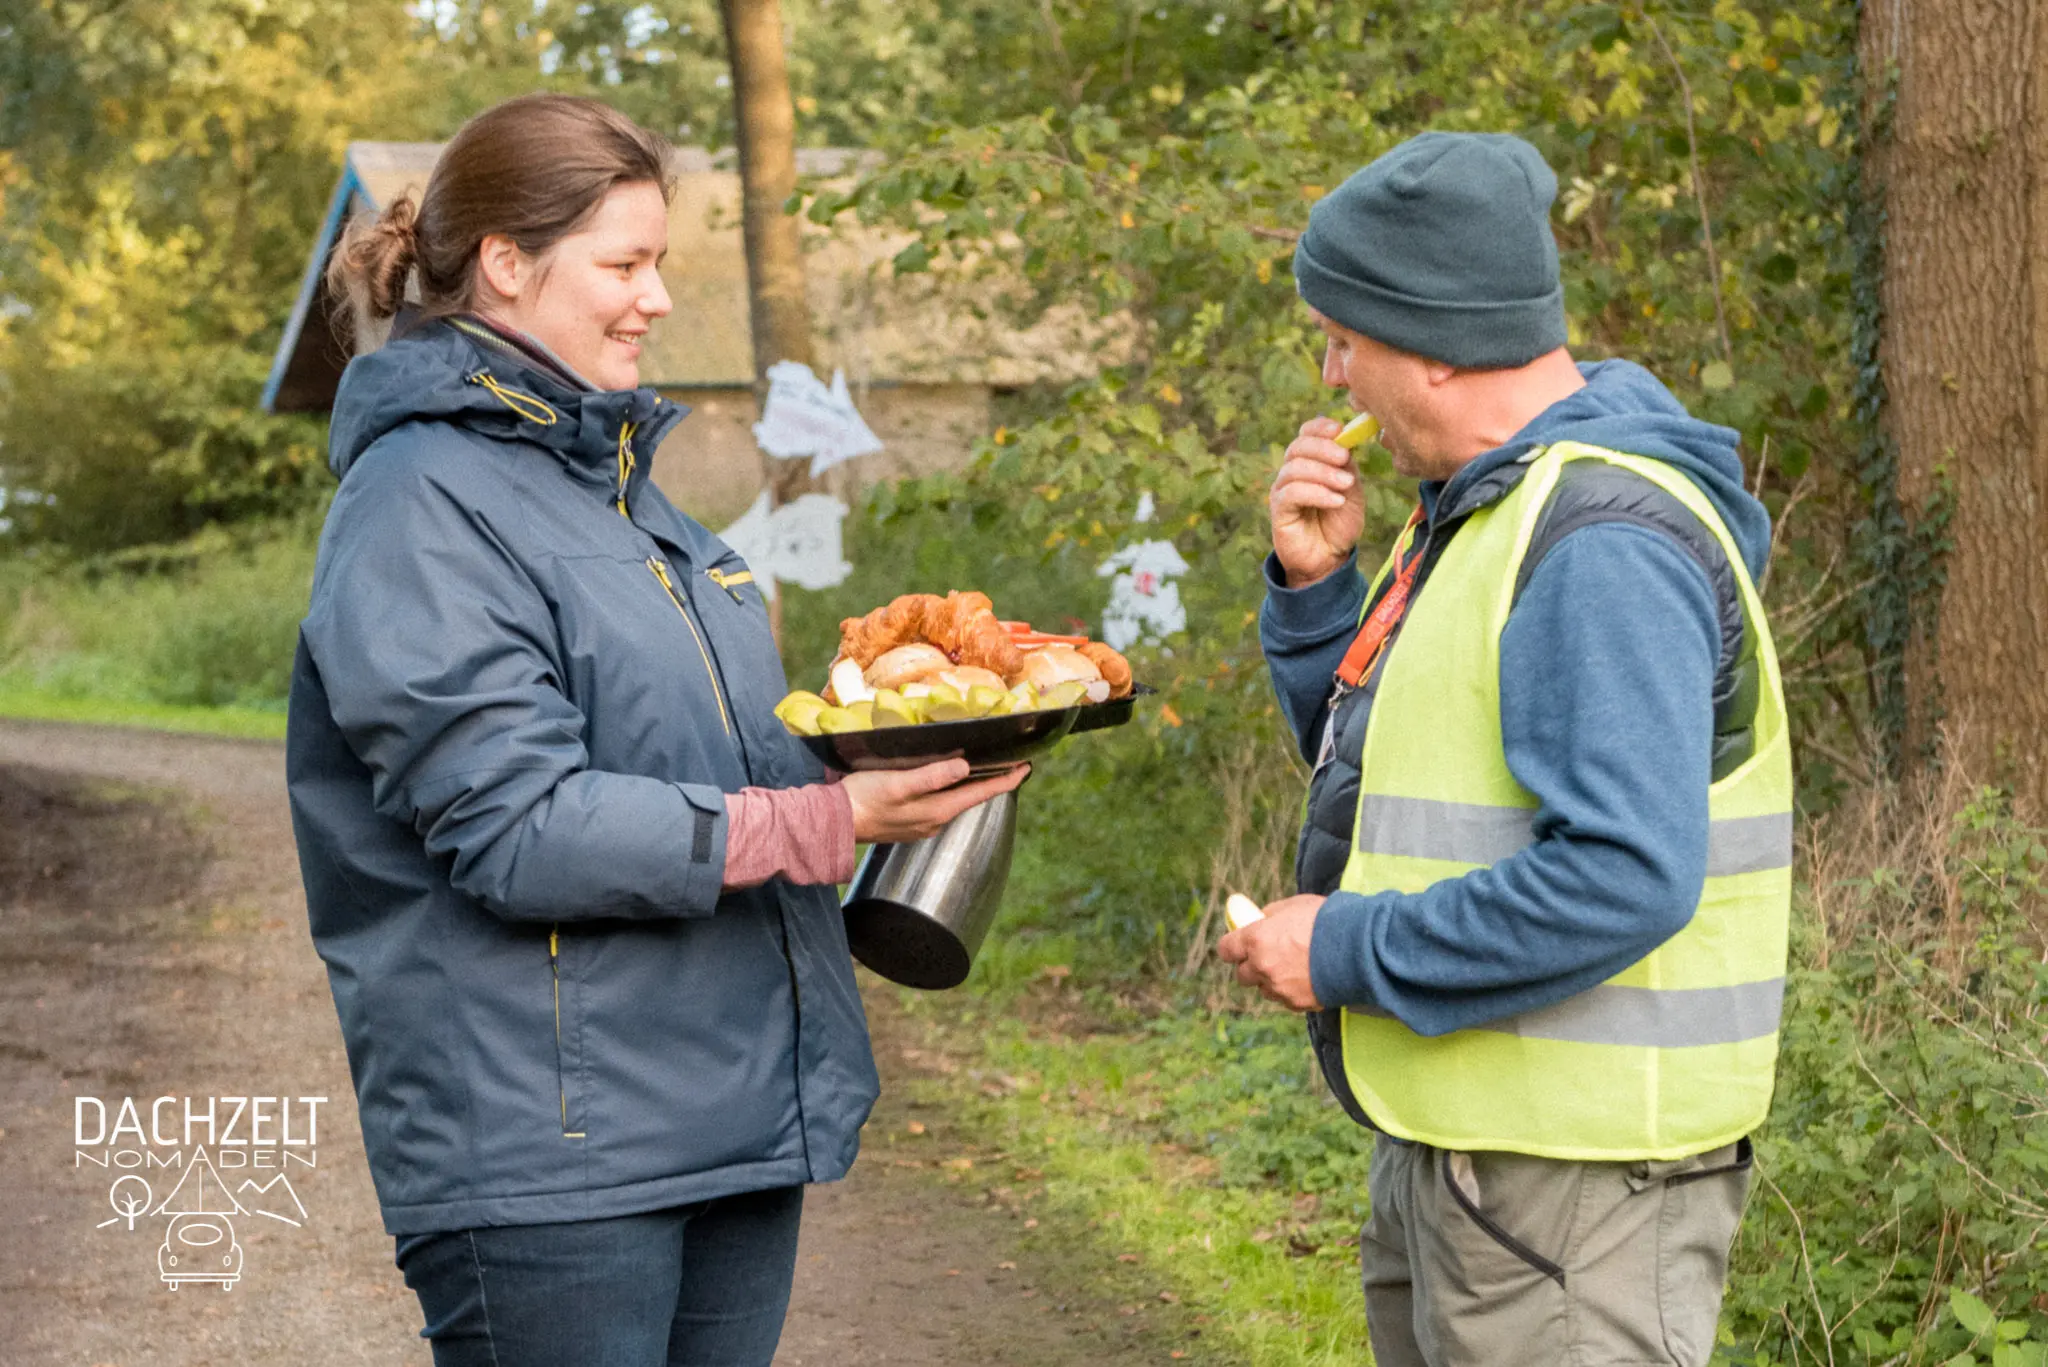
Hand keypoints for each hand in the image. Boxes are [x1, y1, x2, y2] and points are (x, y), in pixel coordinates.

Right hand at [842, 760, 1028, 843]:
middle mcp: (935, 821)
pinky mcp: (909, 822)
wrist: (834, 823)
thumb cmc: (863, 800)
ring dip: (971, 785)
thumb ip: (932, 776)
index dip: (1006, 780)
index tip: (1026, 768)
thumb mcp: (899, 784)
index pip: (982, 793)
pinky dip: (950, 791)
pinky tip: (946, 781)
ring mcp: (922, 823)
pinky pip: (938, 804)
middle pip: (972, 798)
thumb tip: (964, 767)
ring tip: (984, 768)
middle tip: (1010, 764)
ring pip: (955, 801)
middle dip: (992, 781)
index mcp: (938, 810)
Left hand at [1215, 893, 1324, 1009]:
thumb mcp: (1293, 906)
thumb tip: (1259, 920)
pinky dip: (1291, 992)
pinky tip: (1308, 979)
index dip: (1232, 947)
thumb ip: (1270, 915)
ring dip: (1271, 980)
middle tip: (1267, 957)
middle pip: (1242, 975)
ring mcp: (1278, 988)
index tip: (1237, 945)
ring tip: (1293, 968)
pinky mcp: (1296, 1003)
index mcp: (1256, 939)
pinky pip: (1285, 999)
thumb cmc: (1326, 919)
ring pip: (1264, 989)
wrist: (1358, 947)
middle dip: (1251, 966)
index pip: (1226, 950)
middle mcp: (1262, 967)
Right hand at [1270, 417, 1364, 587]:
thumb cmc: (1339, 523)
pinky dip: (1316, 493)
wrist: (1329, 558)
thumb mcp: (1351, 490)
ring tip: (1346, 486)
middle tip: (1345, 458)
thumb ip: (1347, 467)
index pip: (1306, 434)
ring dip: (1323, 473)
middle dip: (1323, 449)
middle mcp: (1291, 472)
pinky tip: (1336, 501)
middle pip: (1298, 447)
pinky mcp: (1279, 511)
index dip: (1319, 427)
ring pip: (1294, 468)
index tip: (1339, 429)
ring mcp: (1282, 491)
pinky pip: (1292, 493)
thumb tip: (1345, 442)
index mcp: (1309, 462)